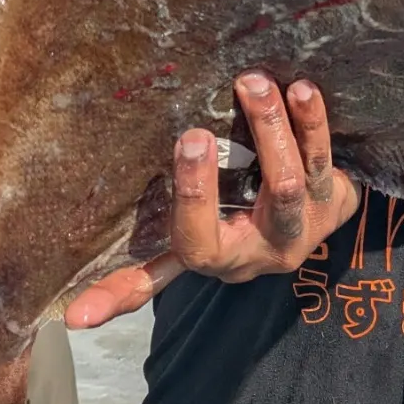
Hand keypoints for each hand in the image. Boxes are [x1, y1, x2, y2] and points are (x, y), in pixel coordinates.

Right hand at [65, 73, 359, 328]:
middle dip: (245, 154)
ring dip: (276, 129)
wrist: (308, 226)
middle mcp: (267, 248)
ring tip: (255, 84)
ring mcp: (306, 224)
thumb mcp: (186, 253)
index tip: (183, 140)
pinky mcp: (334, 200)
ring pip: (292, 180)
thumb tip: (69, 319)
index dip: (191, 197)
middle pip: (258, 203)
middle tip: (201, 121)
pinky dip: (313, 124)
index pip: (197, 242)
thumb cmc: (233, 229)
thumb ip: (136, 278)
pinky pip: (323, 159)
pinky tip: (302, 90)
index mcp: (220, 259)